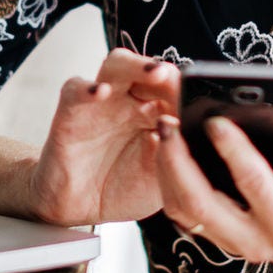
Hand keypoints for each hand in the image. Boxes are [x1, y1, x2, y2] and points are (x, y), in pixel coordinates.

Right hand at [27, 49, 180, 225]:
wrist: (79, 206)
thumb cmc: (121, 189)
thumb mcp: (159, 180)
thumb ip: (174, 158)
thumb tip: (186, 132)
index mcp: (155, 114)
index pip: (174, 91)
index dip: (187, 92)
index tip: (201, 100)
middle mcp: (130, 102)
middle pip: (149, 71)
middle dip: (168, 73)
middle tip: (182, 81)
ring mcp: (101, 102)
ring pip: (117, 66)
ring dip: (137, 66)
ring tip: (156, 73)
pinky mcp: (72, 111)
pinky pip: (76, 89)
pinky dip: (87, 88)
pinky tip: (100, 92)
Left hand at [156, 112, 272, 272]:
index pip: (254, 185)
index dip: (234, 151)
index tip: (216, 120)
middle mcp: (255, 241)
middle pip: (200, 205)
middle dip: (178, 161)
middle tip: (170, 122)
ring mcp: (233, 244)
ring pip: (184, 212)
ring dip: (167, 171)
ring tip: (163, 131)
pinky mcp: (220, 239)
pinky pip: (184, 215)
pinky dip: (169, 183)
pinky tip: (168, 151)